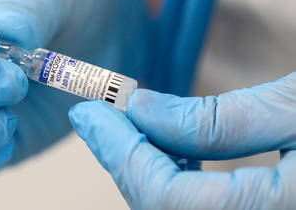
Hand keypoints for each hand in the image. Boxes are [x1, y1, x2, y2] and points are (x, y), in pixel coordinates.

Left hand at [69, 73, 295, 208]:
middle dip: (124, 160)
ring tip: (129, 124)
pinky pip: (200, 209)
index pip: (167, 199)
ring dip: (146, 167)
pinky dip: (176, 176)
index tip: (92, 111)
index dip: (121, 152)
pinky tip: (169, 144)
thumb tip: (144, 110)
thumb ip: (219, 119)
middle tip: (98, 117)